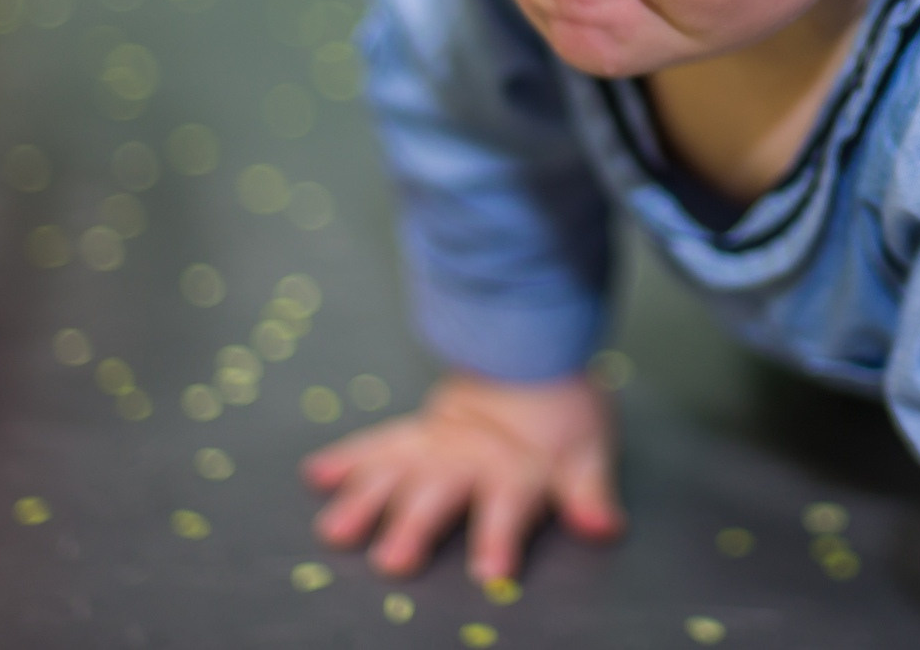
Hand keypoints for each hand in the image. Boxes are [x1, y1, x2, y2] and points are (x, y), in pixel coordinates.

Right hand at [303, 369, 623, 579]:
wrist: (532, 346)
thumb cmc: (561, 409)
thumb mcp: (588, 449)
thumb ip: (590, 492)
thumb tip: (603, 527)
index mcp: (512, 467)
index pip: (507, 506)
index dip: (499, 538)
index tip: (490, 572)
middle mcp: (466, 457)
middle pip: (438, 494)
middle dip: (415, 527)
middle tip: (392, 562)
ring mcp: (433, 441)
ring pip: (395, 470)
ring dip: (364, 500)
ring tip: (336, 530)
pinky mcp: (412, 430)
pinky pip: (375, 441)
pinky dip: (345, 457)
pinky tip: (316, 474)